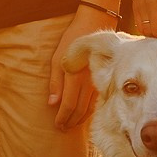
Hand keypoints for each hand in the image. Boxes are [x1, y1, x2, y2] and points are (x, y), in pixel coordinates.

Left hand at [48, 6, 115, 130]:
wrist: (93, 26)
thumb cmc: (71, 41)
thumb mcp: (56, 59)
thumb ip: (55, 82)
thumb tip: (53, 104)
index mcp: (75, 77)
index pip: (69, 105)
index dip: (63, 118)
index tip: (57, 125)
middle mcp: (88, 82)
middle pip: (80, 110)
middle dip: (70, 122)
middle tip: (63, 129)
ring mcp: (98, 82)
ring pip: (90, 108)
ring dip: (80, 119)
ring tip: (71, 125)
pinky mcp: (103, 80)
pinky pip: (96, 101)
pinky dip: (89, 111)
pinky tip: (83, 116)